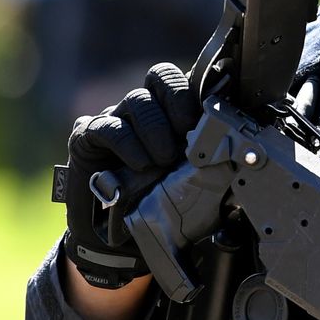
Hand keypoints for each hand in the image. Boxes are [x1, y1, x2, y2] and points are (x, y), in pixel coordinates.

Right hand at [60, 63, 200, 288]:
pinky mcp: (87, 137)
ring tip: (163, 159)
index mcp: (168, 112)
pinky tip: (140, 163)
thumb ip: (203, 160)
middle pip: (160, 78)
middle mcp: (141, 109)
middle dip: (178, 101)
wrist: (114, 242)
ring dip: (155, 128)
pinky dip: (127, 143)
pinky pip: (108, 127)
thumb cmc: (155, 205)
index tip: (205, 118)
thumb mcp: (187, 180)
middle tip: (186, 135)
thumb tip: (231, 151)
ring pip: (137, 100)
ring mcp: (114, 118)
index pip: (182, 80)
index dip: (194, 91)